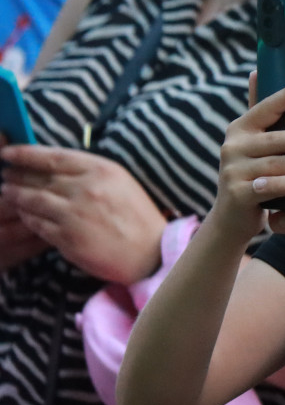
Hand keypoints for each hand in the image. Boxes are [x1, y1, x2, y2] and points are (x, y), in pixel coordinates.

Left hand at [0, 144, 166, 283]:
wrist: (150, 252)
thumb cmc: (138, 217)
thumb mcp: (121, 183)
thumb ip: (91, 172)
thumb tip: (56, 167)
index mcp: (102, 170)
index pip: (53, 157)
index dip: (26, 154)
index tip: (9, 152)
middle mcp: (86, 189)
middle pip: (39, 178)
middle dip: (17, 175)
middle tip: (6, 174)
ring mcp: (75, 214)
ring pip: (32, 201)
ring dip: (15, 196)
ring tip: (8, 193)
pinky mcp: (67, 238)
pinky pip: (37, 224)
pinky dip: (27, 218)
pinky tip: (24, 215)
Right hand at [206, 73, 284, 243]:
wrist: (232, 219)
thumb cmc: (255, 175)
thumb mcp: (254, 144)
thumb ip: (261, 114)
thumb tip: (258, 71)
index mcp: (238, 129)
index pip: (266, 107)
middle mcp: (231, 145)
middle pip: (279, 138)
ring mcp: (233, 169)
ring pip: (280, 163)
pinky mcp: (239, 193)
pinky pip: (275, 187)